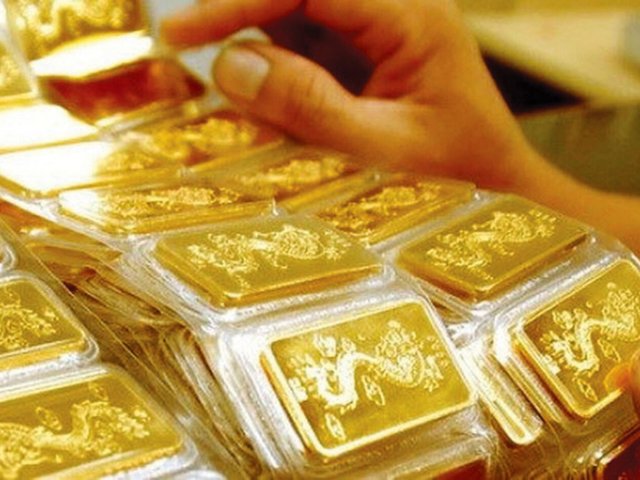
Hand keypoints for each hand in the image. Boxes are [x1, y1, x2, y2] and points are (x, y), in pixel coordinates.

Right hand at [162, 0, 534, 188]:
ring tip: (212, 83)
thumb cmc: (457, 180)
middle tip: (181, 47)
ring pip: (294, 22)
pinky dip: (271, 74)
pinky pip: (304, 53)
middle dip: (237, 15)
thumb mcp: (382, 153)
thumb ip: (310, 107)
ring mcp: (376, 37)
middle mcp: (392, 14)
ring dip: (251, 46)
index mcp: (410, 19)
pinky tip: (253, 104)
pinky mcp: (363, 63)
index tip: (182, 33)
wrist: (499, 193)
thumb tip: (230, 65)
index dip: (240, 1)